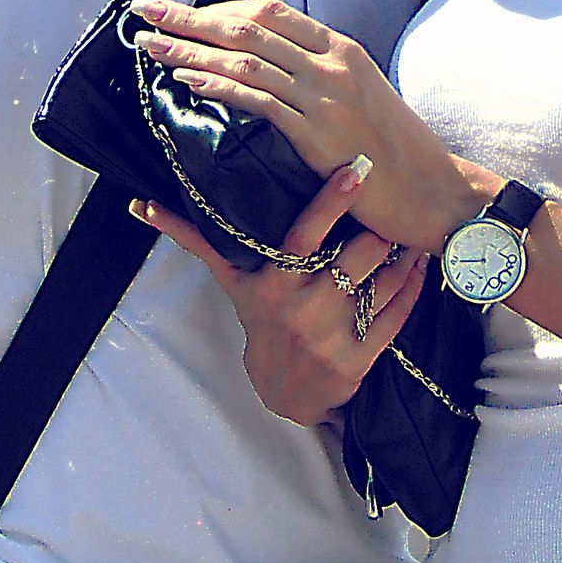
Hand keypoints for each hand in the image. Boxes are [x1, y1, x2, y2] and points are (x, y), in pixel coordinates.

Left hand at [130, 0, 488, 253]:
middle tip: (148, 11)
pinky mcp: (320, 134)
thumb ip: (321, 79)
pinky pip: (259, 101)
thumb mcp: (363, 98)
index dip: (222, 7)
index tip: (185, 9)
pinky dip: (219, 86)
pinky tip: (188, 81)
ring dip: (192, 49)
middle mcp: (333, 64)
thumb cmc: (399, 155)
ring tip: (153, 45)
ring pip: (246, 59)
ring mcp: (327, 96)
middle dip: (191, 16)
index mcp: (342, 50)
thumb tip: (274, 72)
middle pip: (249, 26)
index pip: (271, 12)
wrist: (436, 193)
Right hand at [132, 158, 429, 425]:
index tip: (355, 168)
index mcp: (273, 286)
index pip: (304, 237)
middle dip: (378, 228)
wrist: (283, 394)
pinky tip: (419, 261)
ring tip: (409, 226)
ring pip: (382, 282)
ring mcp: (335, 339)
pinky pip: (399, 312)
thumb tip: (141, 206)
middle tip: (392, 201)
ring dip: (402, 252)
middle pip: (355, 256)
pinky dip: (414, 284)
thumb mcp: (232, 281)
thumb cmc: (260, 319)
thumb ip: (195, 239)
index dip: (330, 202)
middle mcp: (304, 312)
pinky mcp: (362, 360)